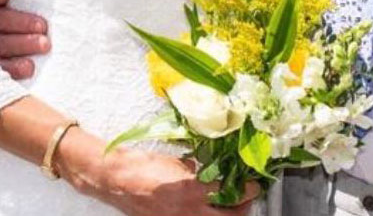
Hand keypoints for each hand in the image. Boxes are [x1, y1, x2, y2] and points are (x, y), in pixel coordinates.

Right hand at [74, 145, 259, 215]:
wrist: (119, 181)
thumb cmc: (146, 166)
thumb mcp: (179, 163)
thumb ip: (198, 170)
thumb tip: (212, 171)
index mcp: (194, 191)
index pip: (231, 194)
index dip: (247, 190)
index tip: (253, 184)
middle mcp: (190, 213)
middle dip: (241, 210)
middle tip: (246, 198)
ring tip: (229, 207)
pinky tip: (204, 210)